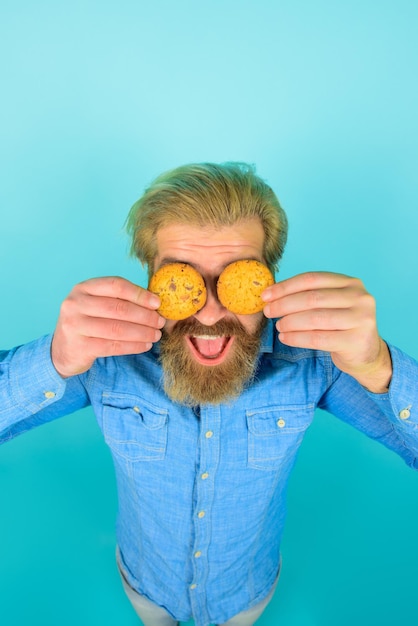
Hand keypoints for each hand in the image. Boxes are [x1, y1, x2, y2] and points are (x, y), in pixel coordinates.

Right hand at [51, 276, 164, 377]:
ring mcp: (75, 325)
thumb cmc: (88, 324)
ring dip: (142, 332)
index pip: (116, 285)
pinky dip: (133, 346)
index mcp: (83, 288)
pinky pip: (113, 346)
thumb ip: (119, 300)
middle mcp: (76, 304)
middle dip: (145, 316)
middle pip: (118, 308)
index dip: (139, 294)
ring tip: (156, 335)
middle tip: (160, 322)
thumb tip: (154, 302)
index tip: (157, 303)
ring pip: (117, 329)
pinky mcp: (79, 346)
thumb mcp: (97, 305)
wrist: (62, 350)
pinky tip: (145, 345)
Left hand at [262, 272, 391, 391]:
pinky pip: (318, 338)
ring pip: (314, 318)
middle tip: (268, 311)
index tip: (266, 295)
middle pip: (312, 298)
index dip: (286, 286)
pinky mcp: (356, 340)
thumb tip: (272, 293)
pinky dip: (297, 338)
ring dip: (290, 322)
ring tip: (278, 326)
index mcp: (351, 283)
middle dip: (284, 304)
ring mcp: (361, 319)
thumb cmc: (341, 326)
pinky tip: (285, 338)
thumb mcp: (331, 305)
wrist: (366, 353)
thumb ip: (309, 296)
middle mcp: (359, 297)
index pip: (312, 279)